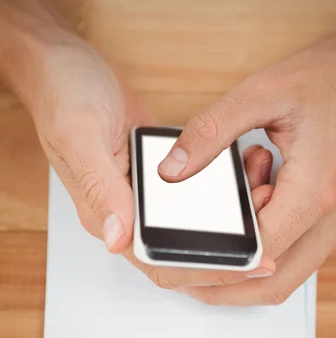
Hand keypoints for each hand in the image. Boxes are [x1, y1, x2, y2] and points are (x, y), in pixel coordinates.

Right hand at [29, 36, 275, 287]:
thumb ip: (101, 189)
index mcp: (108, 215)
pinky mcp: (160, 175)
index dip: (205, 272)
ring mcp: (146, 195)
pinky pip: (195, 198)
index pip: (160, 264)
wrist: (66, 65)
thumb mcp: (80, 137)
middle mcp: (128, 212)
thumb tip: (118, 239)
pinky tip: (247, 178)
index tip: (247, 265)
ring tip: (264, 201)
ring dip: (230, 228)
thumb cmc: (64, 97)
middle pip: (183, 256)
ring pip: (193, 230)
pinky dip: (224, 196)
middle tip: (269, 246)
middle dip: (228, 257)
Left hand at [157, 0, 335, 305]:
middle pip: (273, 283)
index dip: (215, 263)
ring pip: (287, 274)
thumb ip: (211, 133)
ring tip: (224, 230)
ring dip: (248, 267)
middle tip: (189, 272)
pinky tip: (254, 208)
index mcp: (315, 190)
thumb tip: (172, 170)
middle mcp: (334, 218)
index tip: (182, 261)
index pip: (257, 254)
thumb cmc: (335, 78)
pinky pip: (299, 253)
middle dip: (226, 286)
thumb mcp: (263, 93)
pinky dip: (269, 247)